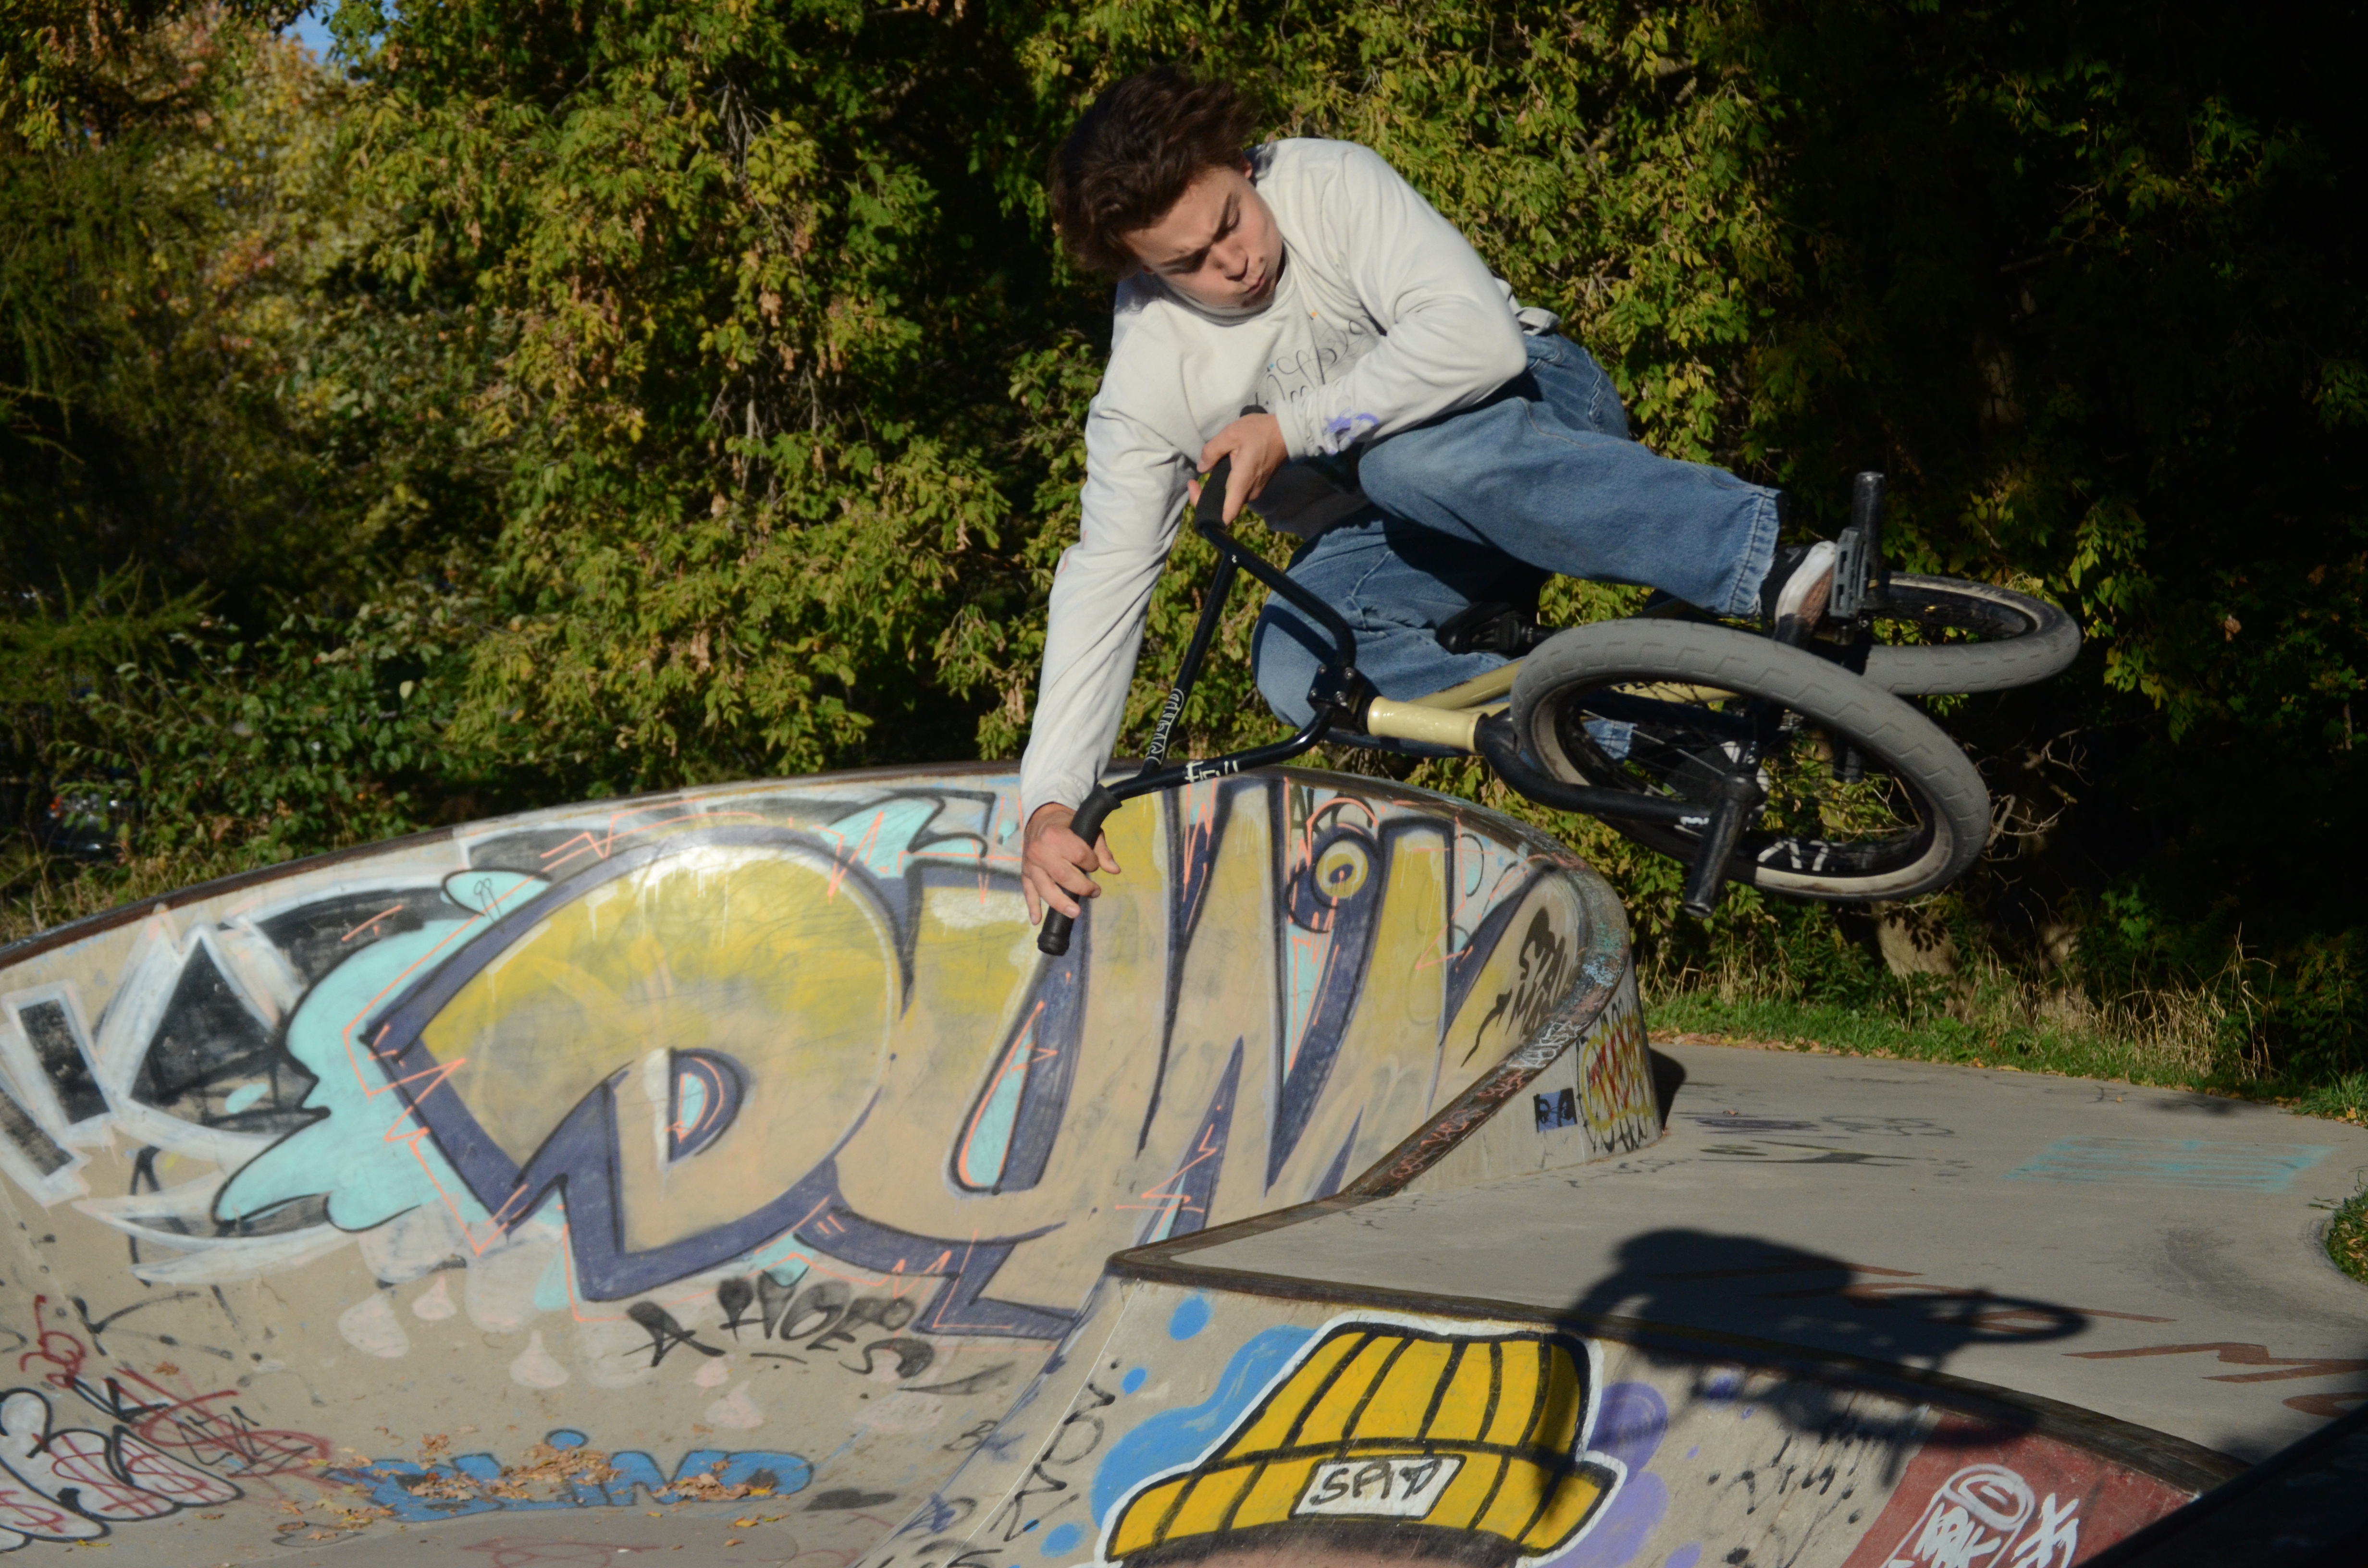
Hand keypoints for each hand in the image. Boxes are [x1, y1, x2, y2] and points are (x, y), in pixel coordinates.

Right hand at [1022, 802, 1121, 922]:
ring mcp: (1030, 864)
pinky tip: (1037, 920)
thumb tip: (1114, 870)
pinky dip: (1032, 907)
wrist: (1041, 819)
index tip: (1094, 864)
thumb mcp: (1087, 829)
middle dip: (1082, 887)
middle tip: (1095, 892)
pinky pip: (1028, 892)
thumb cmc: (1068, 825)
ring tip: (1076, 913)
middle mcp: (1039, 850)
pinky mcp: (1025, 874)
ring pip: (1045, 888)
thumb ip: (1101, 850)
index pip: (1078, 855)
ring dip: (1061, 903)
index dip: (1091, 863)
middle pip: (1063, 875)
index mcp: (1055, 835)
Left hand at [1186, 411, 1286, 523]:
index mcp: (1242, 483)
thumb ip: (1212, 451)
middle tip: (1195, 480)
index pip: (1226, 516)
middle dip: (1207, 497)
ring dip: (1218, 490)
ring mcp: (1256, 490)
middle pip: (1225, 507)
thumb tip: (1202, 468)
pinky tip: (1224, 469)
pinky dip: (1229, 485)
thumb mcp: (1231, 434)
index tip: (1196, 491)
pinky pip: (1240, 491)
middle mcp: (1250, 493)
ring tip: (1208, 472)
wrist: (1289, 431)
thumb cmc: (1260, 432)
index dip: (1206, 512)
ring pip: (1232, 498)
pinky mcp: (1259, 484)